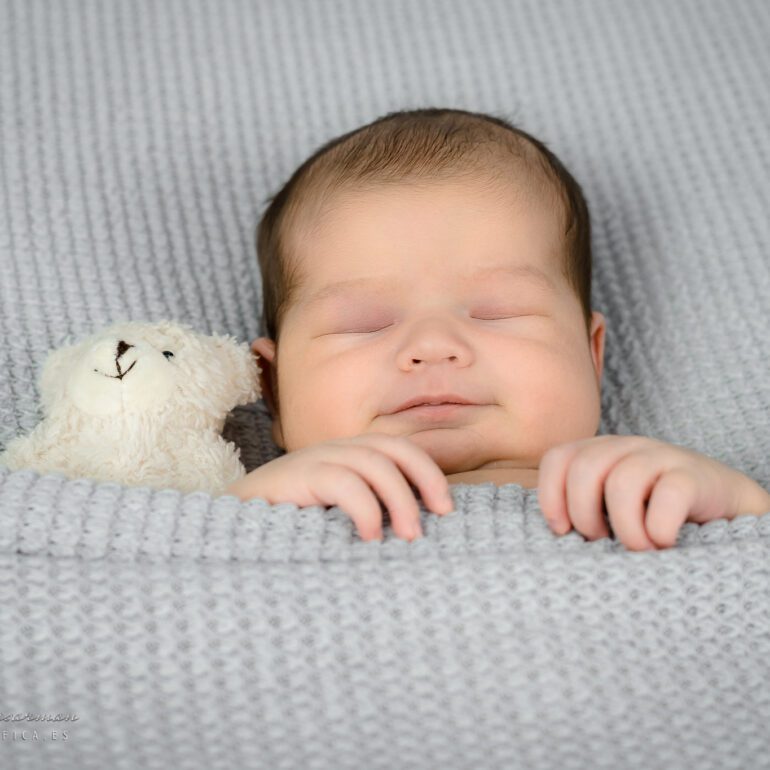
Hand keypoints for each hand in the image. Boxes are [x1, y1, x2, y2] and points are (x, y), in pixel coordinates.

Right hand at [224, 433, 453, 541]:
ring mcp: (313, 460)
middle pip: (392, 448)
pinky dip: (364, 508)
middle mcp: (333, 451)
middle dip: (423, 479)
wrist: (224, 532)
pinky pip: (342, 481)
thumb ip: (366, 515)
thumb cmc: (288, 532)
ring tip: (407, 538)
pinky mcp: (295, 476)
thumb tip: (414, 535)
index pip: (399, 449)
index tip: (446, 510)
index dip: (428, 473)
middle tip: (435, 521)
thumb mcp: (335, 522)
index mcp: (347, 458)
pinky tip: (368, 537)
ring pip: (372, 463)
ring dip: (399, 500)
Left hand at [537, 434, 769, 550]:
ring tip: (636, 547)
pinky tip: (664, 542)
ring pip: (623, 482)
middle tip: (601, 539)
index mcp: (599, 451)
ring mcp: (661, 456)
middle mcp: (626, 447)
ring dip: (624, 527)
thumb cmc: (653, 511)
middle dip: (584, 513)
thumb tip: (551, 530)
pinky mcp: (694, 474)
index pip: (557, 458)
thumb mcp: (610, 504)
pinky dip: (659, 528)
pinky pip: (668, 495)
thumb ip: (580, 505)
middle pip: (585, 469)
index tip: (562, 530)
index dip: (550, 495)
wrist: (722, 503)